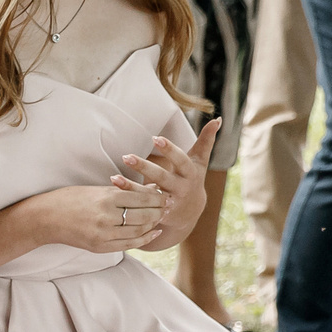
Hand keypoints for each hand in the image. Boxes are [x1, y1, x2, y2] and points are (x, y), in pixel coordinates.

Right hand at [25, 180, 166, 252]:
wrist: (45, 219)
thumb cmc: (69, 199)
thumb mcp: (96, 190)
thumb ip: (122, 191)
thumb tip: (150, 189)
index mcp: (106, 198)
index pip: (141, 198)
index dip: (157, 198)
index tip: (166, 195)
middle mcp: (107, 217)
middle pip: (143, 215)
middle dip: (158, 211)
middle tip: (168, 207)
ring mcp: (103, 234)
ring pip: (138, 231)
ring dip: (153, 224)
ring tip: (161, 218)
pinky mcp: (100, 247)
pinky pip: (128, 245)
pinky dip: (143, 239)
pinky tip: (153, 233)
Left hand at [116, 120, 220, 242]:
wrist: (190, 211)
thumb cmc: (193, 178)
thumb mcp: (200, 161)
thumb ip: (207, 141)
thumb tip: (218, 119)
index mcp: (190, 173)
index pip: (181, 160)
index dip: (170, 150)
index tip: (155, 138)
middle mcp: (181, 188)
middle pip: (162, 178)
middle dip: (145, 167)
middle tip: (126, 156)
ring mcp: (168, 202)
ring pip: (148, 195)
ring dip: (130, 186)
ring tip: (114, 177)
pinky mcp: (156, 212)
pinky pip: (140, 205)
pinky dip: (127, 196)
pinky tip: (113, 185)